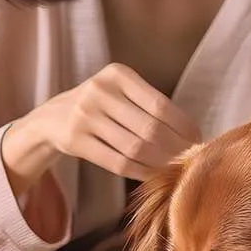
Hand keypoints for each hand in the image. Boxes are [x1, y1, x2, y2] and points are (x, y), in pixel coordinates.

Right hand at [2, 63, 200, 193]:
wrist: (53, 117)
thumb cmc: (101, 106)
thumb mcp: (120, 93)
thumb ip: (150, 107)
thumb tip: (192, 135)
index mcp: (117, 74)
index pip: (160, 104)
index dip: (183, 126)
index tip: (198, 140)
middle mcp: (99, 91)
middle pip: (149, 129)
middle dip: (175, 149)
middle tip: (190, 160)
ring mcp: (84, 116)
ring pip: (134, 148)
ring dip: (159, 163)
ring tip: (174, 169)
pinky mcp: (74, 140)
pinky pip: (116, 162)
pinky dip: (139, 171)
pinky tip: (152, 175)